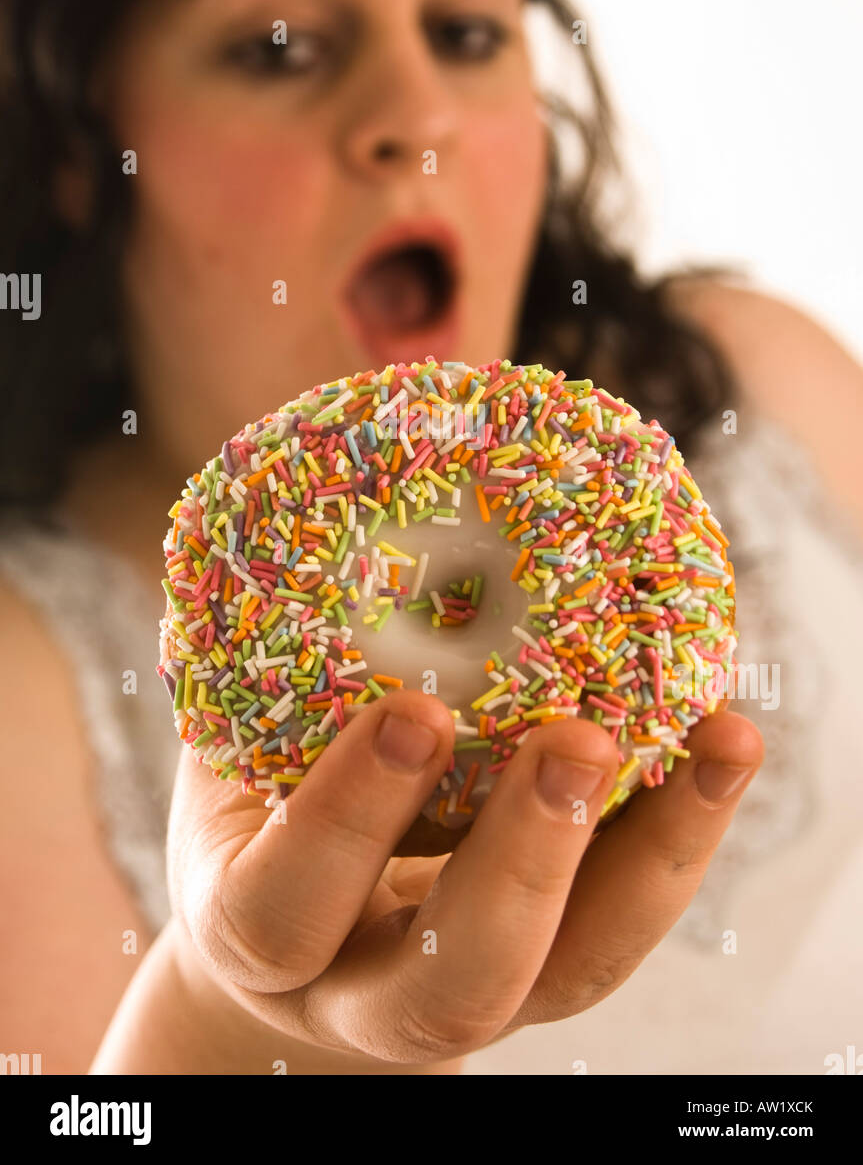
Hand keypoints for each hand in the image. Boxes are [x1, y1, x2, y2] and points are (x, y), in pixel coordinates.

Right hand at [167, 688, 762, 1065]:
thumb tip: (284, 534)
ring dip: (653, 853)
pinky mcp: (552, 969)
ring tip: (715, 740)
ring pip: (573, 972)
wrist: (293, 928)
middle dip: (526, 859)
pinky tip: (724, 744)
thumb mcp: (234, 749)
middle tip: (580, 739)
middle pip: (453, 983)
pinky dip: (684, 833)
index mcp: (259, 933)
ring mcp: (472, 992)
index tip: (413, 712)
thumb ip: (256, 678)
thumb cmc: (256, 807)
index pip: (280, 909)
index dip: (348, 821)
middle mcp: (367, 992)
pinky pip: (627, 921)